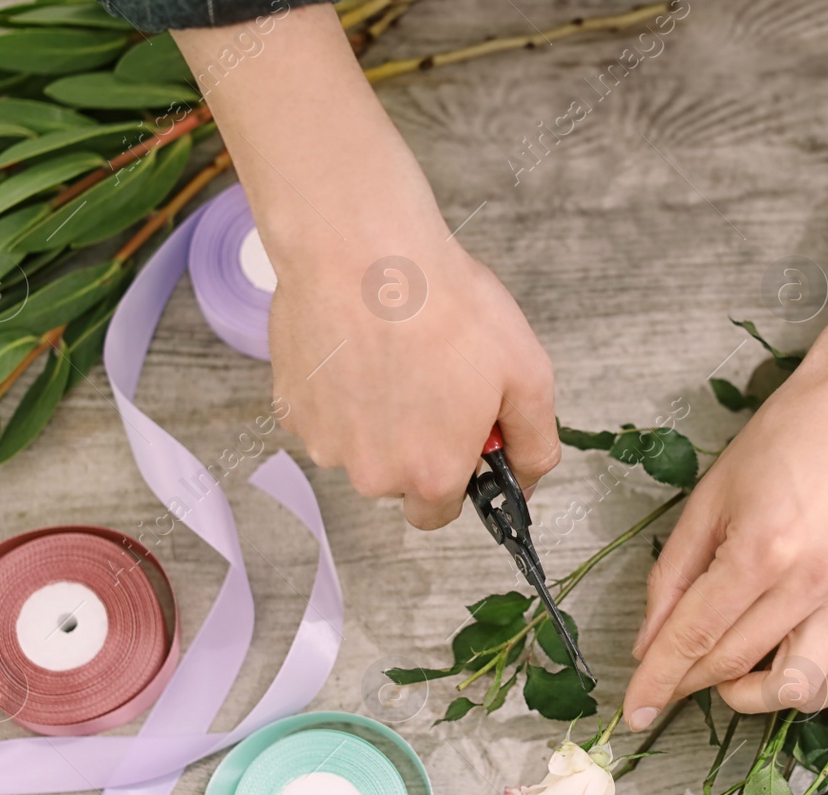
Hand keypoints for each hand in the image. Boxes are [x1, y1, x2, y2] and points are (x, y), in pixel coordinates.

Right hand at [175, 5, 559, 528]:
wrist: (360, 250)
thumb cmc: (444, 306)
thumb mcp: (528, 374)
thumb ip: (536, 443)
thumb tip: (529, 479)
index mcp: (431, 475)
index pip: (442, 511)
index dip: (460, 474)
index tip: (466, 433)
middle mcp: (372, 474)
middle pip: (399, 480)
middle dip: (419, 443)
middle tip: (435, 379)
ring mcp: (324, 442)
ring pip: (360, 447)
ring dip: (379, 418)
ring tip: (396, 354)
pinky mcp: (291, 408)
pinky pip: (326, 416)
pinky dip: (343, 392)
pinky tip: (360, 348)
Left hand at [622, 343, 827, 724]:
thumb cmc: (786, 439)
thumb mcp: (711, 496)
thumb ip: (674, 573)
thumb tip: (648, 640)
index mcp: (761, 550)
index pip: (697, 636)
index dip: (659, 680)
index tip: (634, 712)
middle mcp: (811, 584)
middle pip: (736, 664)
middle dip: (689, 684)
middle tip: (666, 682)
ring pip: (797, 689)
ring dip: (751, 697)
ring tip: (728, 674)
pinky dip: (808, 689)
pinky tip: (780, 666)